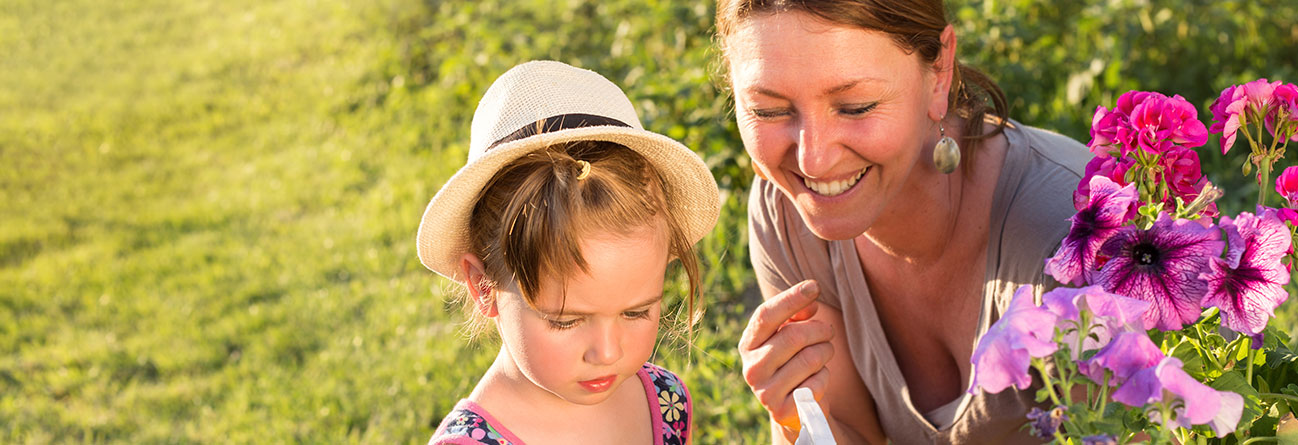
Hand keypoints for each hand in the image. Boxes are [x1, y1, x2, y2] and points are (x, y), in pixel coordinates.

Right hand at [738, 280, 834, 433]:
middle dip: (820, 330)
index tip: (814, 286)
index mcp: (748, 343)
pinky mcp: (782, 411)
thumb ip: (796, 315)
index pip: (765, 316)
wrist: (793, 408)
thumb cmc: (793, 361)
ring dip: (826, 352)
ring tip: (823, 355)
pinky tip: (816, 380)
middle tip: (827, 333)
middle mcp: (751, 368)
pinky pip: (817, 383)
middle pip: (794, 336)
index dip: (791, 298)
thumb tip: (809, 302)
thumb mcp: (790, 335)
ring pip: (810, 359)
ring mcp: (764, 392)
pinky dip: (825, 377)